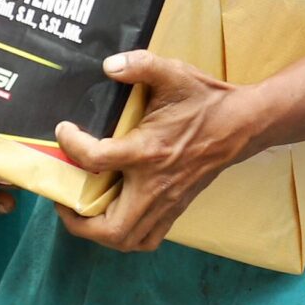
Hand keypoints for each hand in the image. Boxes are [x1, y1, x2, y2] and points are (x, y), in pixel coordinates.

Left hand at [55, 50, 254, 252]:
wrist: (242, 125)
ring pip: (127, 240)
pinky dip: (124, 235)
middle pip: (110, 228)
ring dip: (97, 231)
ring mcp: (167, 202)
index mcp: (148, 151)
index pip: (96, 159)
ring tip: (82, 209)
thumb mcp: (173, 73)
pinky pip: (146, 238)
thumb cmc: (205, 101)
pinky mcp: (175, 208)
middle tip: (62, 198)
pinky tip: (113, 213)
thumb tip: (109, 65)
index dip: (71, 144)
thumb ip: (140, 64)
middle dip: (77, 220)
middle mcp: (155, 185)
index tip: (63, 130)